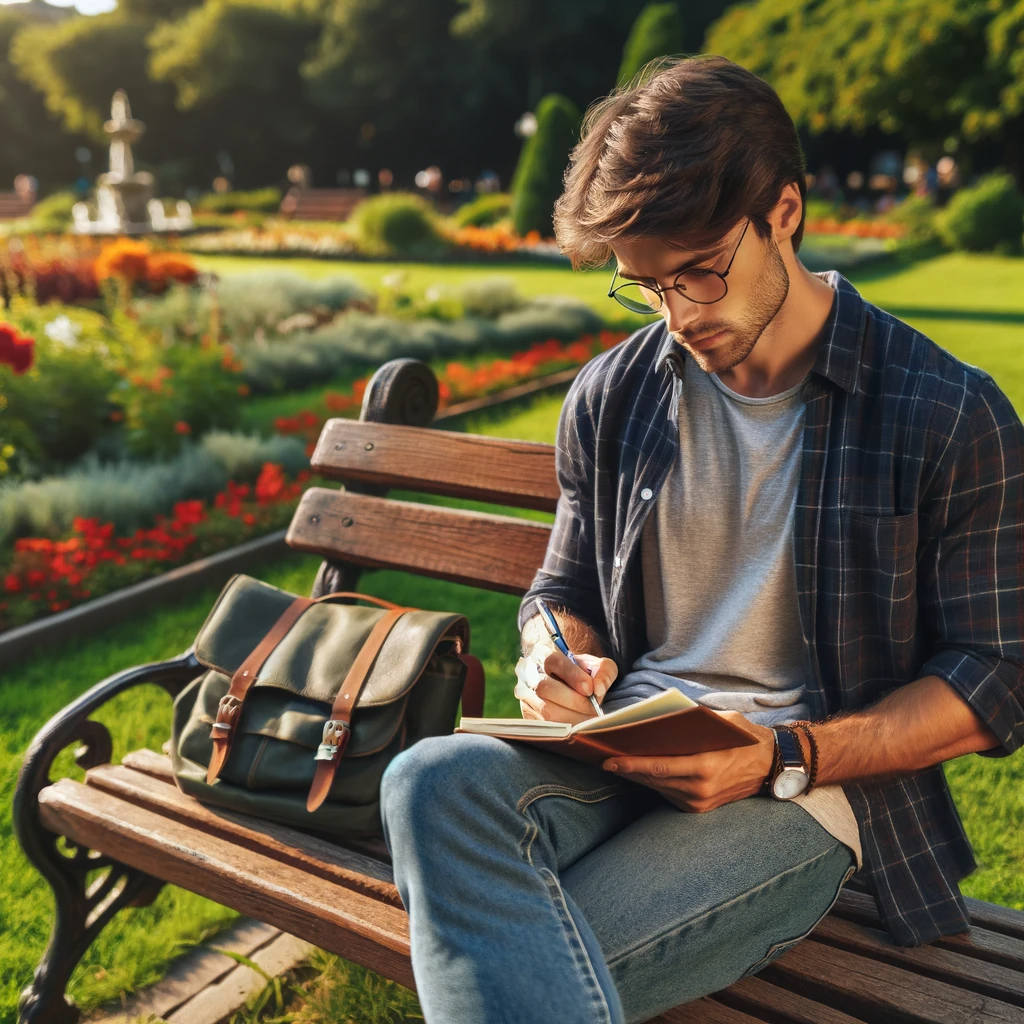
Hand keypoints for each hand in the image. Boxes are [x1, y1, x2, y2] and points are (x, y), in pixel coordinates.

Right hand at [514, 643, 617, 724]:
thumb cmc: (585, 676)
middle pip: (546, 688)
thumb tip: (597, 690)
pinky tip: (579, 730)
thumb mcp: (599, 667)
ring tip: (590, 722)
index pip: (555, 661)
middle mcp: (532, 675)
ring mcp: (527, 697)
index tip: (590, 689)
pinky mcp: (529, 716)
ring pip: (545, 710)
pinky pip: (544, 727)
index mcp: (548, 657)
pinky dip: (564, 730)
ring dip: (572, 719)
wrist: (572, 689)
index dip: (573, 676)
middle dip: (574, 702)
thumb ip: (604, 672)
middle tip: (594, 711)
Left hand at [602, 713, 775, 812]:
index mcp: (705, 766)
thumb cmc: (746, 738)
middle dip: (627, 770)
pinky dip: (654, 783)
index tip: (609, 759)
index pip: (658, 767)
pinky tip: (640, 772)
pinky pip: (669, 794)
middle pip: (653, 779)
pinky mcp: (700, 808)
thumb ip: (695, 720)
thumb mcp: (724, 721)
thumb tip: (663, 717)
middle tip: (604, 758)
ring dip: (638, 777)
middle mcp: (700, 789)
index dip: (631, 765)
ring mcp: (700, 802)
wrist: (772, 766)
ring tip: (617, 763)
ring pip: (659, 788)